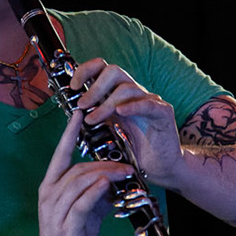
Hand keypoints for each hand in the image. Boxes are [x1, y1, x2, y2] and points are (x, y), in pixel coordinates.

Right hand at [30, 108, 131, 235]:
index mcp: (51, 187)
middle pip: (78, 168)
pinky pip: (82, 203)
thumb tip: (115, 179)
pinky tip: (107, 185)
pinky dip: (95, 192)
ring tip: (125, 172)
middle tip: (127, 162)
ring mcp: (56, 211)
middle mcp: (50, 195)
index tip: (79, 112)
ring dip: (105, 175)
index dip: (69, 133)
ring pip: (81, 182)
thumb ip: (96, 192)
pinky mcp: (66, 226)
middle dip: (104, 162)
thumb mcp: (85, 211)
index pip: (60, 154)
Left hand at [72, 56, 181, 180]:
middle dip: (94, 87)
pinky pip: (148, 104)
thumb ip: (94, 117)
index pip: (102, 68)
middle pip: (113, 71)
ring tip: (93, 120)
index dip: (86, 71)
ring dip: (106, 103)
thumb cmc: (134, 149)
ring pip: (126, 88)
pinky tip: (120, 112)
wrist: (159, 166)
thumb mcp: (107, 131)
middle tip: (82, 105)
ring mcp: (149, 101)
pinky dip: (133, 106)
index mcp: (118, 94)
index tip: (73, 86)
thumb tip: (72, 110)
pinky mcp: (163, 113)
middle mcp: (133, 93)